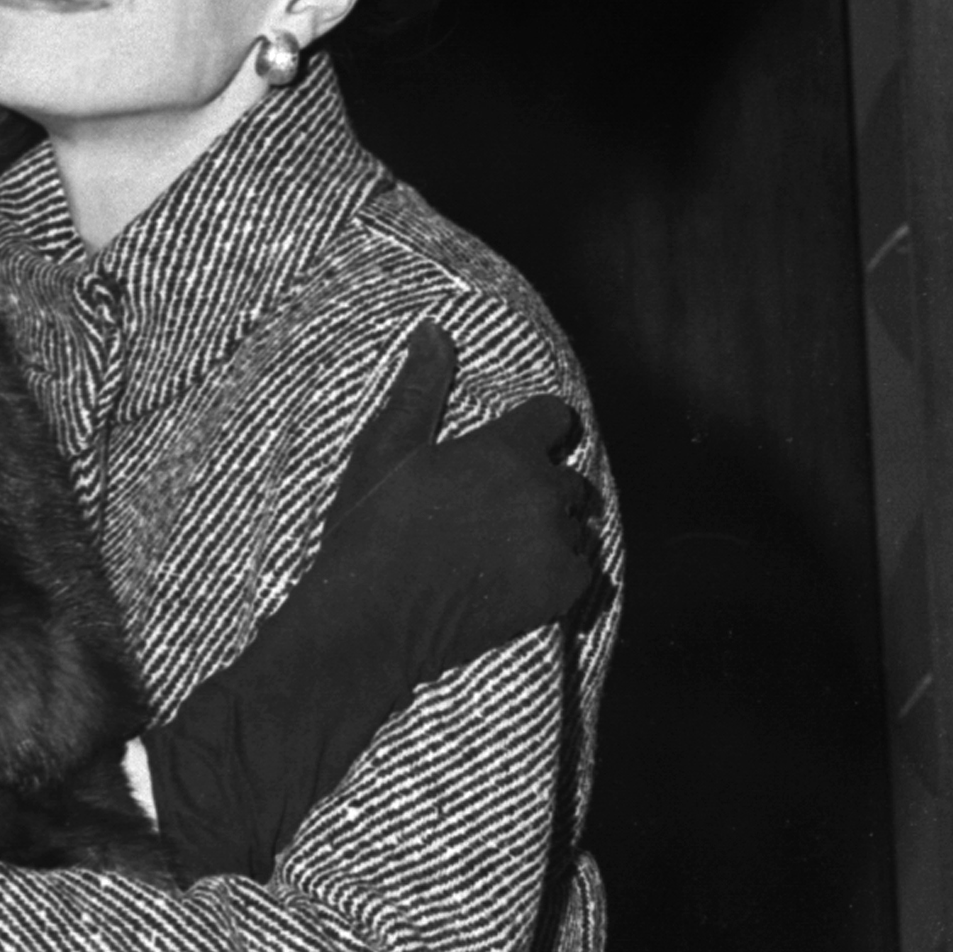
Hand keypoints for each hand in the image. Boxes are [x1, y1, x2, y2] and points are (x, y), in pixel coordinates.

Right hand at [145, 322, 599, 882]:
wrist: (374, 620)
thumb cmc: (372, 531)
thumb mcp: (386, 451)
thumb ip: (420, 388)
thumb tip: (434, 331)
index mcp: (509, 452)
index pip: (555, 417)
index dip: (533, 429)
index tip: (512, 446)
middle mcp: (544, 495)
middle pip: (568, 477)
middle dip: (540, 485)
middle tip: (494, 508)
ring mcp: (556, 547)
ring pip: (576, 526)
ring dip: (551, 530)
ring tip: (502, 548)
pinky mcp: (559, 594)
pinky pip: (581, 570)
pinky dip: (557, 571)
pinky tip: (515, 578)